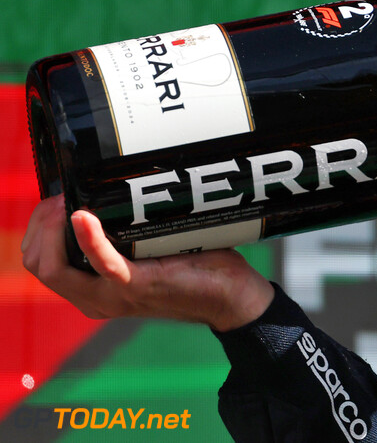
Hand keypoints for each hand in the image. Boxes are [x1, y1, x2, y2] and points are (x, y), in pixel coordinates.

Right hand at [21, 195, 274, 332]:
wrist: (233, 298)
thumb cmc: (197, 266)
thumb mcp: (151, 247)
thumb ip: (130, 228)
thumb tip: (122, 184)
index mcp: (93, 290)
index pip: (39, 261)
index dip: (40, 227)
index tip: (57, 199)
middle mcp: (94, 298)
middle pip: (38, 263)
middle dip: (40, 224)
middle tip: (61, 197)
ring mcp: (113, 296)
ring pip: (54, 268)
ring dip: (53, 229)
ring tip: (68, 203)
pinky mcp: (137, 287)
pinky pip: (103, 264)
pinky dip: (88, 238)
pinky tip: (83, 217)